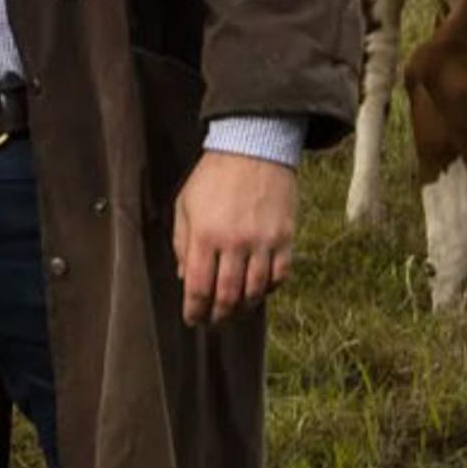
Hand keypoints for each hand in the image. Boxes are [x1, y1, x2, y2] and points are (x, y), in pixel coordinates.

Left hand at [173, 150, 297, 325]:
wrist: (253, 147)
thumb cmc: (213, 176)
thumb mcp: (185, 205)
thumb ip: (181, 243)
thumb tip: (185, 278)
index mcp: (204, 235)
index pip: (199, 288)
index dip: (195, 311)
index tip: (193, 320)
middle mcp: (234, 242)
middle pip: (227, 296)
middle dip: (218, 316)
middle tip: (214, 321)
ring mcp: (263, 241)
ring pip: (255, 291)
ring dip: (243, 307)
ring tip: (235, 310)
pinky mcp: (285, 237)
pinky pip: (280, 276)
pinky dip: (269, 289)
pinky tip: (259, 289)